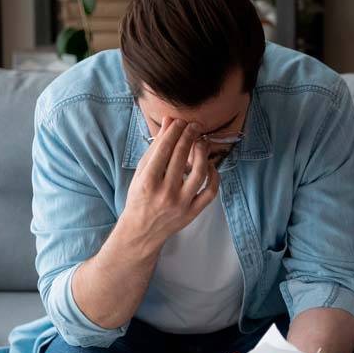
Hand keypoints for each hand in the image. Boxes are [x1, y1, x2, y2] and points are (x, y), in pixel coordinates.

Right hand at [119, 117, 220, 255]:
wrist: (142, 231)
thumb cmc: (139, 198)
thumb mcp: (142, 172)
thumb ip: (155, 147)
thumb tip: (169, 122)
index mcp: (148, 181)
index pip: (164, 149)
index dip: (175, 131)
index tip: (180, 121)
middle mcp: (165, 193)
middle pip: (182, 157)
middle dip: (189, 136)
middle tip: (194, 125)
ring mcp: (181, 204)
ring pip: (199, 173)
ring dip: (203, 153)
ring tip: (202, 142)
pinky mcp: (193, 213)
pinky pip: (210, 192)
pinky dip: (214, 176)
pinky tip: (211, 165)